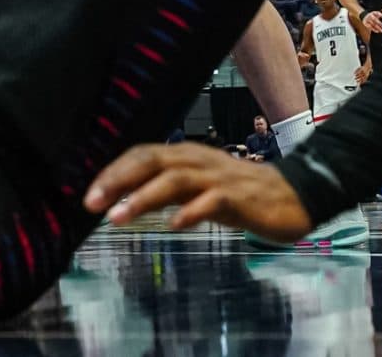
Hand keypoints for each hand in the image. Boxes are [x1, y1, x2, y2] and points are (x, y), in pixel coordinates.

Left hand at [84, 143, 314, 240]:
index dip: (113, 172)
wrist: (292, 196)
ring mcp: (218, 178)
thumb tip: (124, 200)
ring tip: (119, 217)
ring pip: (175, 179)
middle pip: (152, 161)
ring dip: (143, 197)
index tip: (89, 195)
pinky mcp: (239, 197)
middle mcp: (198, 161)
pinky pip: (212, 201)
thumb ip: (165, 191)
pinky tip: (173, 225)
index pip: (142, 155)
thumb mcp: (196, 189)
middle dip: (118, 180)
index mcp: (186, 156)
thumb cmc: (239, 194)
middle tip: (91, 202)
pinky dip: (191, 211)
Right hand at [362, 9, 381, 34]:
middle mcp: (370, 16)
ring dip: (378, 28)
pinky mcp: (366, 24)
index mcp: (374, 13)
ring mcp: (367, 20)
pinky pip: (370, 27)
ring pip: (373, 24)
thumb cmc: (373, 15)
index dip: (381, 15)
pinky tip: (378, 31)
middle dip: (379, 23)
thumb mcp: (377, 13)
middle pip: (375, 19)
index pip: (377, 13)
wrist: (365, 17)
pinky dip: (374, 29)